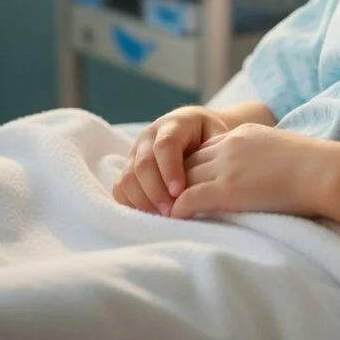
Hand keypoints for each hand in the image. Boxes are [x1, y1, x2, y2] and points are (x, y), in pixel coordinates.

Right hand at [113, 106, 230, 215]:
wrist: (198, 129)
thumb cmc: (211, 135)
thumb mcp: (218, 134)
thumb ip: (216, 149)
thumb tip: (215, 173)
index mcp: (173, 123)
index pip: (165, 145)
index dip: (170, 169)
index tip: (179, 192)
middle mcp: (149, 136)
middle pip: (143, 164)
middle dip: (156, 190)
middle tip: (172, 211)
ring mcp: (135, 152)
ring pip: (128, 178)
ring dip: (143, 200)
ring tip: (164, 216)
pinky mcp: (128, 169)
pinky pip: (120, 188)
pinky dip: (132, 203)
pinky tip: (151, 214)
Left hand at [170, 123, 326, 219]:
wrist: (324, 171)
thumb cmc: (314, 165)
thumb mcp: (282, 149)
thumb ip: (263, 156)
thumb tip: (264, 173)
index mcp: (244, 133)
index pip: (206, 147)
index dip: (195, 166)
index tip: (188, 182)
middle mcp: (230, 144)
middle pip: (189, 161)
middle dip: (176, 181)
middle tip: (165, 201)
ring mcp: (226, 166)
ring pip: (183, 179)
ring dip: (171, 197)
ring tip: (162, 214)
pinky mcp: (226, 189)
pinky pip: (188, 199)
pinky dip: (177, 211)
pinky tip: (173, 221)